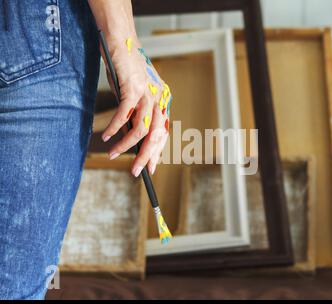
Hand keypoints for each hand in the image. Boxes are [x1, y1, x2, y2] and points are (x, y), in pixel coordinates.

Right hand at [101, 35, 170, 176]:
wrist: (121, 40)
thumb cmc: (127, 68)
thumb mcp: (135, 94)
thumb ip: (137, 114)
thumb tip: (130, 137)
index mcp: (163, 101)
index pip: (162, 133)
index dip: (157, 152)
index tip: (151, 168)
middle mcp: (159, 99)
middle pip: (155, 136)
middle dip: (145, 157)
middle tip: (137, 172)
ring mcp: (148, 93)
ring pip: (140, 129)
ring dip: (125, 145)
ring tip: (113, 154)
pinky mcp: (133, 87)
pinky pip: (124, 115)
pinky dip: (114, 127)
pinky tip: (105, 136)